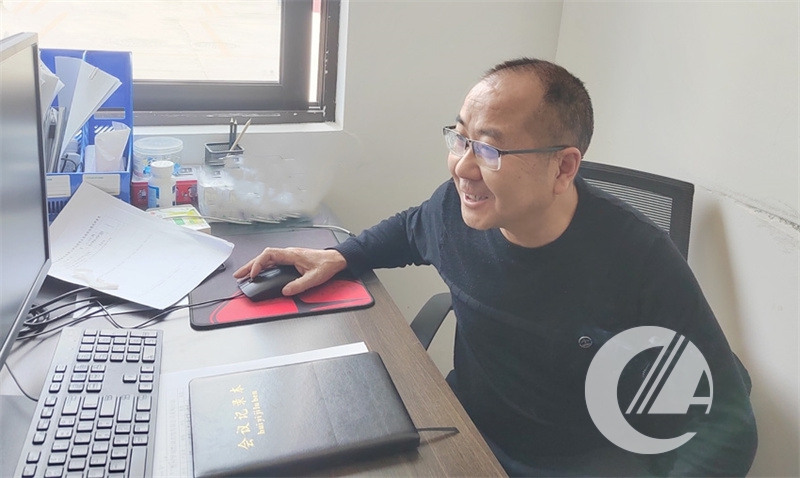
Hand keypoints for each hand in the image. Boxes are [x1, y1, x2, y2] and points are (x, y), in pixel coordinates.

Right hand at [233, 247, 347, 295]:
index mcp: (291, 254)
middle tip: (239, 275)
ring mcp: (288, 257)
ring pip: (267, 259)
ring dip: (255, 266)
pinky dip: (263, 268)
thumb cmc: (327, 265)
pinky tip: (259, 274)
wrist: (336, 259)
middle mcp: (288, 254)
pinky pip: (273, 262)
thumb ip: (299, 285)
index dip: (258, 264)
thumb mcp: (314, 278)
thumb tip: (285, 291)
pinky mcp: (290, 260)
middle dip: (250, 266)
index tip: (253, 274)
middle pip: (264, 257)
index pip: (269, 255)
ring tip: (245, 275)